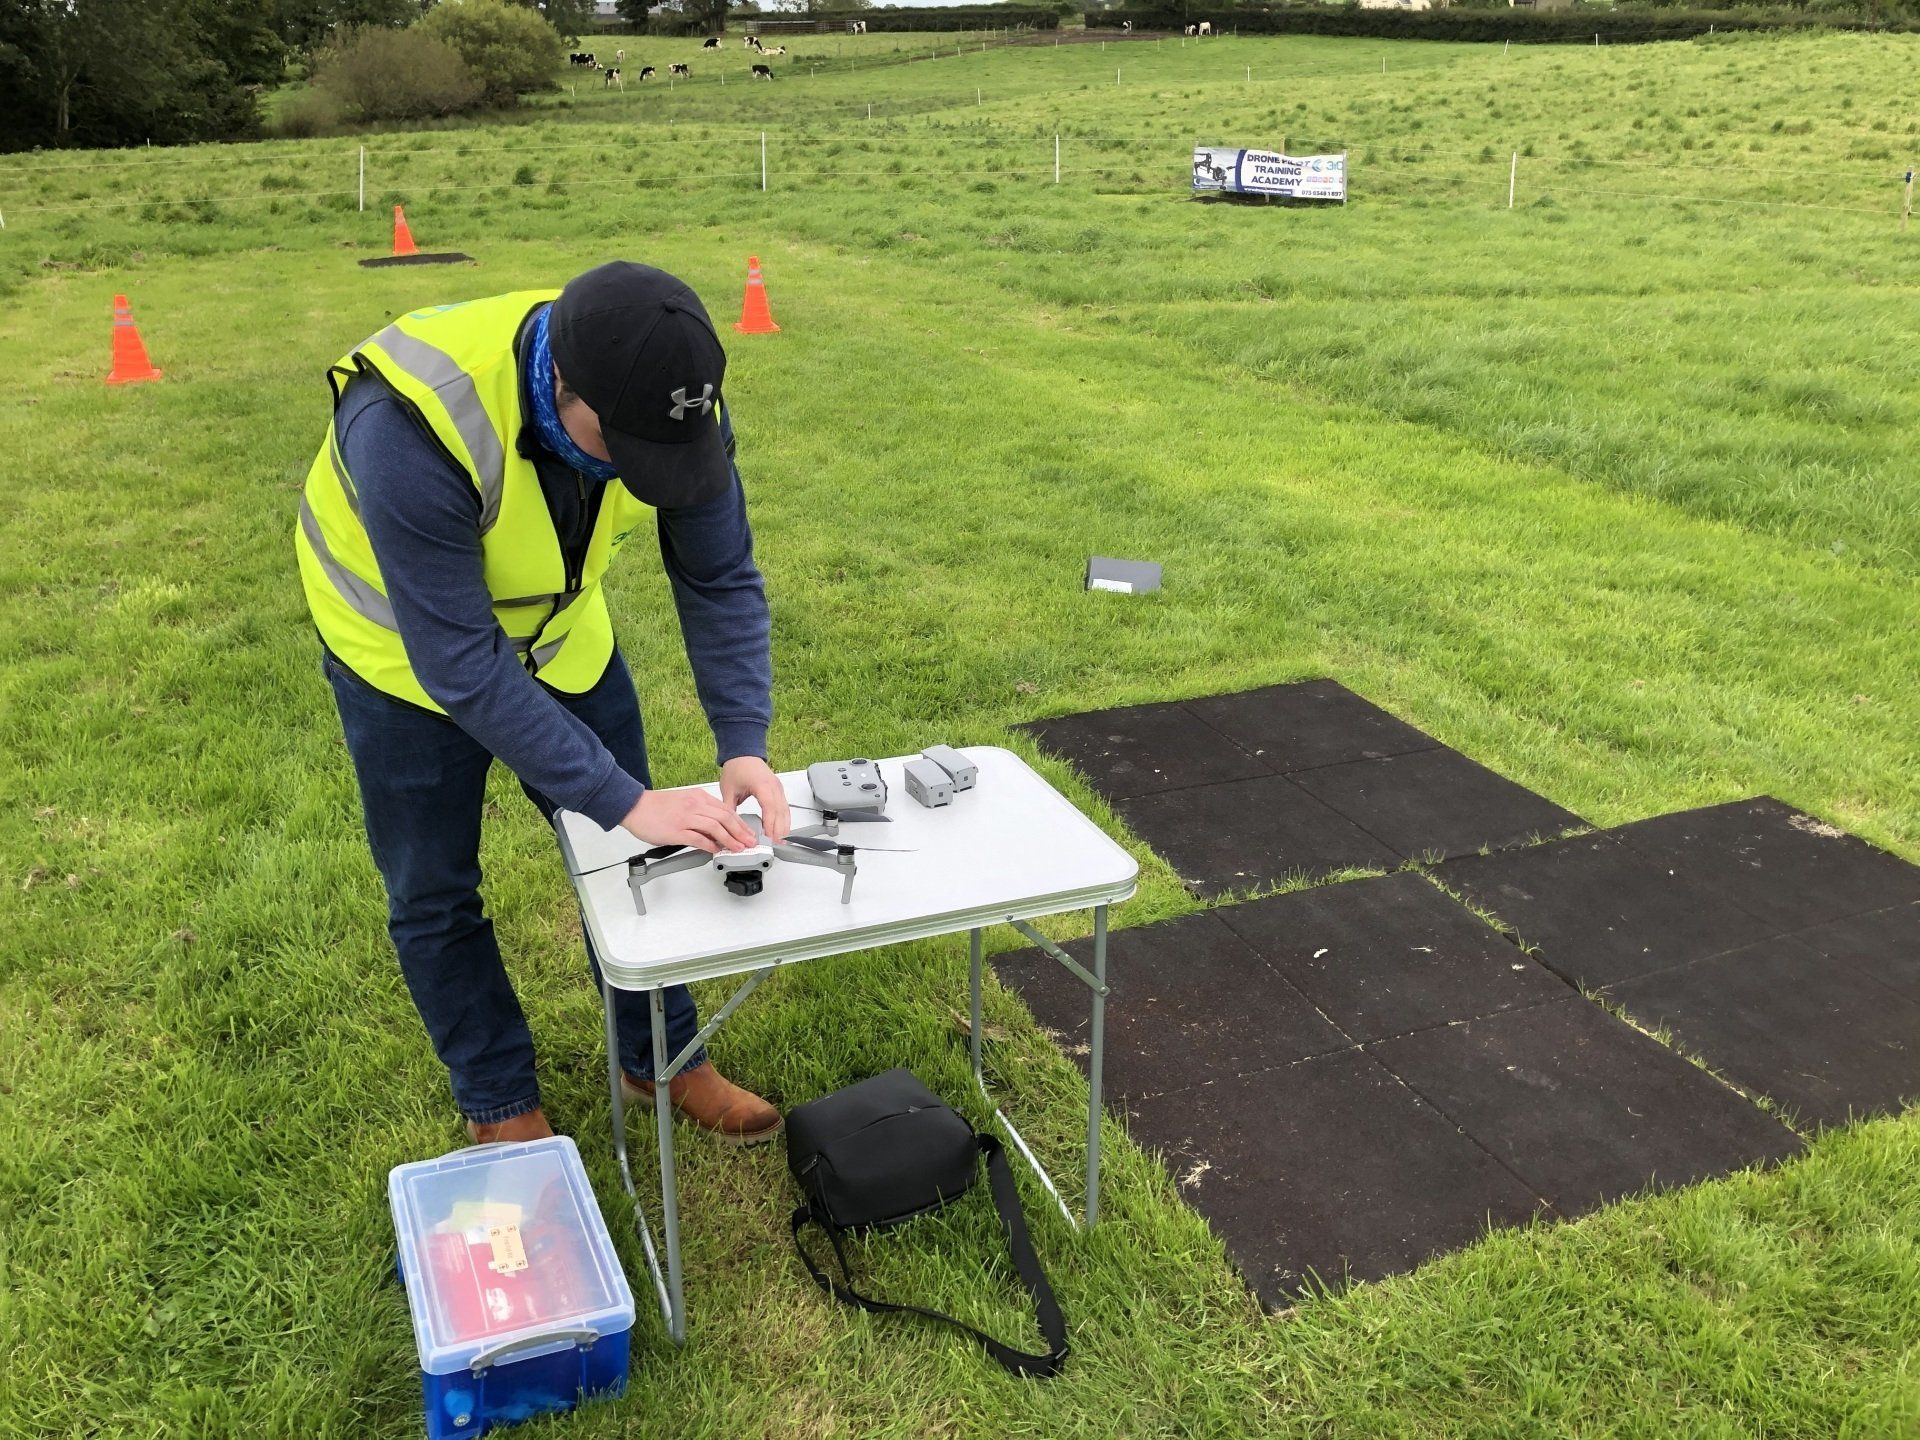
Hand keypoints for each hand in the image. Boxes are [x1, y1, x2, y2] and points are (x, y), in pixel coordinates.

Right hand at [621, 786, 756, 854]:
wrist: (634, 806)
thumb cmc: (656, 806)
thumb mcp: (684, 801)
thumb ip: (699, 812)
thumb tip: (714, 828)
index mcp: (698, 797)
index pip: (726, 810)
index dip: (740, 822)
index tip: (747, 832)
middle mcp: (695, 805)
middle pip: (725, 818)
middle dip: (741, 831)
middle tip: (749, 842)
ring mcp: (686, 818)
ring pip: (716, 827)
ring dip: (730, 839)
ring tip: (738, 848)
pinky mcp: (676, 830)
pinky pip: (698, 838)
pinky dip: (710, 845)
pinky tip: (716, 850)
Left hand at [719, 756, 789, 841]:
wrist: (742, 752)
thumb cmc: (736, 767)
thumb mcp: (729, 789)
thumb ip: (729, 809)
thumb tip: (727, 826)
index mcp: (762, 785)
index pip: (769, 808)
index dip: (770, 824)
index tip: (769, 838)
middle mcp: (773, 786)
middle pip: (780, 811)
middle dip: (779, 829)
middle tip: (776, 845)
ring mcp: (778, 788)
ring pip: (785, 810)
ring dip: (784, 826)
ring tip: (781, 841)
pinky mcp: (778, 790)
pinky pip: (784, 807)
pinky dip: (784, 819)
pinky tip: (781, 829)